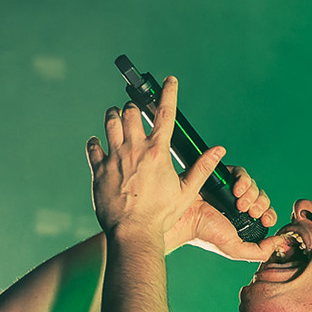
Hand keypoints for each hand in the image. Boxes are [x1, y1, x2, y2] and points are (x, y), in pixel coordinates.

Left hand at [86, 74, 221, 247]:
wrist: (133, 232)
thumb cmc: (160, 215)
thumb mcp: (186, 191)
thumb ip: (202, 168)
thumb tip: (219, 151)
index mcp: (158, 152)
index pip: (165, 113)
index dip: (169, 92)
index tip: (170, 80)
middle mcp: (135, 149)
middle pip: (132, 112)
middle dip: (134, 108)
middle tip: (135, 111)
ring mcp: (115, 158)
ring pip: (111, 122)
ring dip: (113, 116)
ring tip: (115, 115)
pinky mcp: (99, 171)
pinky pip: (93, 147)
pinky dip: (94, 142)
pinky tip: (97, 142)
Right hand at [175, 165, 278, 261]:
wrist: (187, 218)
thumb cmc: (205, 234)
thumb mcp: (234, 249)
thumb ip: (258, 252)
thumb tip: (279, 243)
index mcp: (244, 222)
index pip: (266, 214)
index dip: (269, 215)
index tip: (264, 219)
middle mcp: (239, 205)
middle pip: (262, 198)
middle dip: (260, 204)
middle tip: (250, 211)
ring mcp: (232, 190)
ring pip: (254, 186)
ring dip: (251, 193)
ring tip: (240, 202)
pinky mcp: (225, 177)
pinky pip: (242, 173)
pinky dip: (244, 180)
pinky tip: (237, 189)